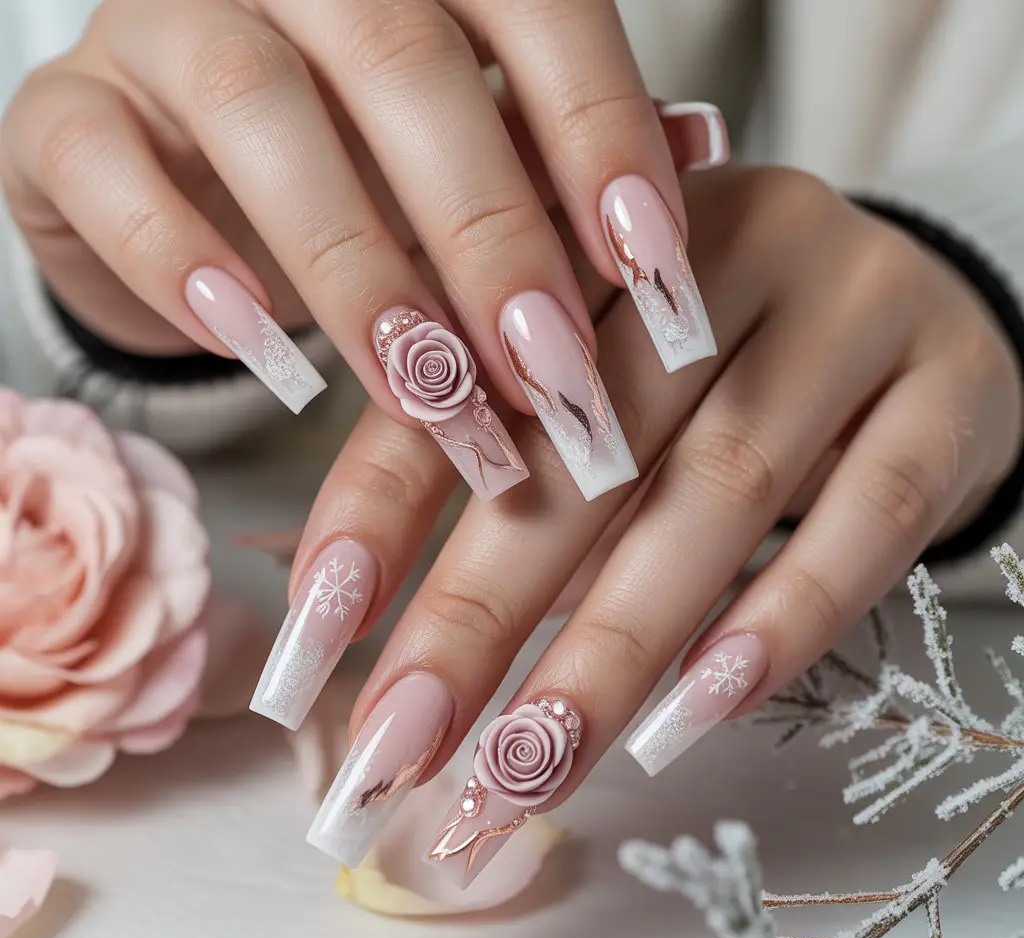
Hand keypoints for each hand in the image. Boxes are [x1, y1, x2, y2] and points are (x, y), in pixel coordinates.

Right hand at [0, 0, 719, 499]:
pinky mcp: (71, 117)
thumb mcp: (468, 155)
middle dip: (488, 234)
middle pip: (402, 66)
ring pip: (260, 113)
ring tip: (426, 392)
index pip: (531, 8)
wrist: (181, 174)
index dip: (598, 134)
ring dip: (356, 270)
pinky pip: (108, 170)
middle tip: (551, 373)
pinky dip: (182, 258)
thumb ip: (559, 149)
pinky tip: (258, 343)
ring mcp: (166, 29)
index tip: (654, 268)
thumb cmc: (353, 164)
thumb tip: (699, 152)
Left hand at [262, 164, 1021, 880]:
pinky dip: (778, 620)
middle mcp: (723, 248)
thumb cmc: (722, 360)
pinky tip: (694, 716)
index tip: (310, 650)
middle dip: (479, 613)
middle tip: (399, 746)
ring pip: (716, 493)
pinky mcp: (946, 392)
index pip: (466, 375)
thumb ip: (503, 459)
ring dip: (612, 649)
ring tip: (527, 771)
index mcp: (602, 234)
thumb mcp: (602, 379)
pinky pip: (865, 518)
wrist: (920, 315)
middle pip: (584, 446)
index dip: (374, 514)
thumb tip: (376, 623)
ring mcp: (851, 311)